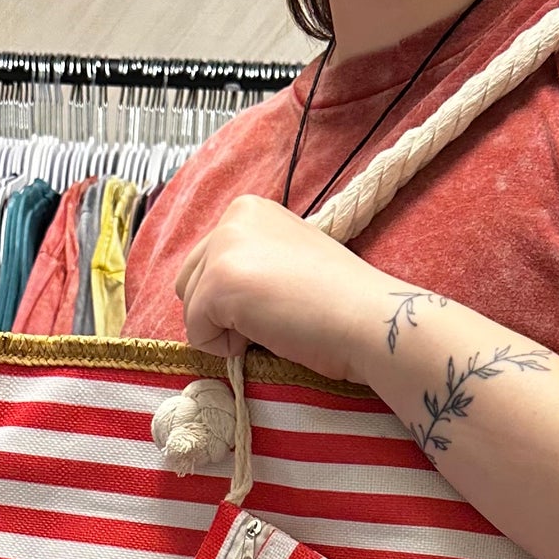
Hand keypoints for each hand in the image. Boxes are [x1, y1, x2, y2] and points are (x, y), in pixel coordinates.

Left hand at [174, 194, 386, 384]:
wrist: (368, 318)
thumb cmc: (341, 299)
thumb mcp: (289, 257)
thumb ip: (254, 260)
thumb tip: (227, 293)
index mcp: (250, 209)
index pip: (208, 263)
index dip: (237, 296)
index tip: (282, 298)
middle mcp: (233, 217)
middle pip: (189, 282)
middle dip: (221, 311)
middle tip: (275, 315)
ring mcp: (223, 248)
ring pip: (190, 308)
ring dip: (224, 330)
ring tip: (274, 323)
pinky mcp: (219, 284)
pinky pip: (195, 332)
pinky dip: (225, 349)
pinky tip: (268, 334)